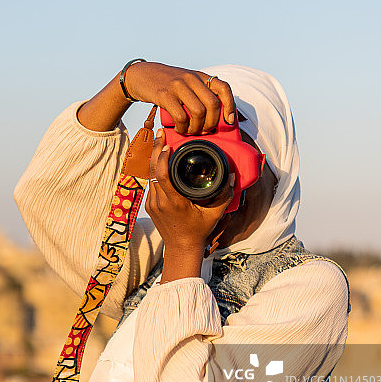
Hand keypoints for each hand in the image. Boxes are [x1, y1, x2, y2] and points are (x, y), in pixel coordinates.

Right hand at [124, 62, 234, 134]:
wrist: (140, 75)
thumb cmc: (165, 83)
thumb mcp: (185, 81)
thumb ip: (199, 92)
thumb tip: (215, 116)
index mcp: (199, 76)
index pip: (223, 88)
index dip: (230, 106)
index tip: (229, 120)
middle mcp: (191, 79)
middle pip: (213, 104)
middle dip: (212, 122)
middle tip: (205, 130)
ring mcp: (178, 86)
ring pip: (199, 112)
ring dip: (196, 127)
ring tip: (191, 131)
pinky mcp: (164, 95)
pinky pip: (180, 116)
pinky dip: (182, 128)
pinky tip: (179, 129)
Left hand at [145, 129, 234, 258]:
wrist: (181, 248)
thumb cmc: (199, 231)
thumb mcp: (215, 214)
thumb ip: (224, 195)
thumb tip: (231, 176)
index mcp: (174, 202)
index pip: (162, 175)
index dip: (162, 158)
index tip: (167, 144)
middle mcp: (160, 202)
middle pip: (152, 171)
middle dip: (154, 150)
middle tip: (160, 133)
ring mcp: (152, 204)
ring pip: (149, 176)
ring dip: (153, 159)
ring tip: (159, 142)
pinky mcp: (149, 205)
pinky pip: (150, 183)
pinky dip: (154, 170)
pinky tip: (159, 159)